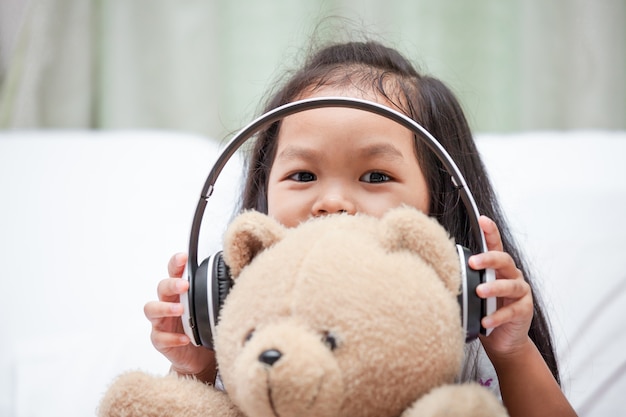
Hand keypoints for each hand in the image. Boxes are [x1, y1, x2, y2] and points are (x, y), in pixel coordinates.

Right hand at [144, 253, 215, 381]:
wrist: (200, 358)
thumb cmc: (205, 327)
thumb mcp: (212, 308)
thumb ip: (217, 293)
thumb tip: (236, 276)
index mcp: (181, 292)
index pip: (174, 272)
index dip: (176, 263)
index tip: (183, 257)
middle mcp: (168, 303)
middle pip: (162, 287)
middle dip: (172, 284)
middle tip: (185, 285)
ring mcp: (161, 322)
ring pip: (151, 309)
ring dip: (165, 308)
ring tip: (180, 311)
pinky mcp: (160, 340)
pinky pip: (160, 337)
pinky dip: (172, 338)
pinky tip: (185, 339)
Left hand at [469, 216, 533, 356]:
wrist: (503, 340)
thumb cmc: (485, 310)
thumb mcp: (474, 292)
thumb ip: (466, 279)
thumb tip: (440, 269)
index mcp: (499, 269)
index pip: (495, 246)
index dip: (491, 232)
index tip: (482, 220)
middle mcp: (512, 276)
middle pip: (504, 261)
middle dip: (488, 259)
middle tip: (473, 262)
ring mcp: (520, 293)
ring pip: (510, 285)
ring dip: (494, 288)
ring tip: (479, 292)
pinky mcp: (524, 311)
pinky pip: (511, 311)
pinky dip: (497, 316)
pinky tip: (486, 321)